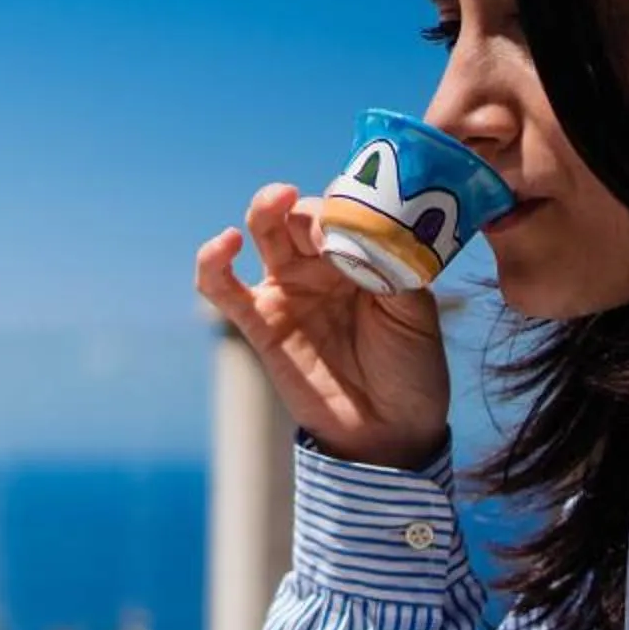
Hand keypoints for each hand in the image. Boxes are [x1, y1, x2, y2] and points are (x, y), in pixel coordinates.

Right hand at [194, 184, 449, 470]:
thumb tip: (354, 235)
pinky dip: (213, 260)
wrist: (389, 429)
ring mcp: (289, 290)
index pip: (347, 210)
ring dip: (266, 208)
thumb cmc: (411, 369)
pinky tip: (225, 242)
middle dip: (311, 207)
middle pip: (304, 213)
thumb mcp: (415, 311)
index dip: (349, 206)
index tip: (361, 219)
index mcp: (365, 255)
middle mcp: (324, 265)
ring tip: (276, 200)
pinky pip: (222, 286)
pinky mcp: (259, 321)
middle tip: (327, 224)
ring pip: (266, 231)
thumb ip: (388, 267)